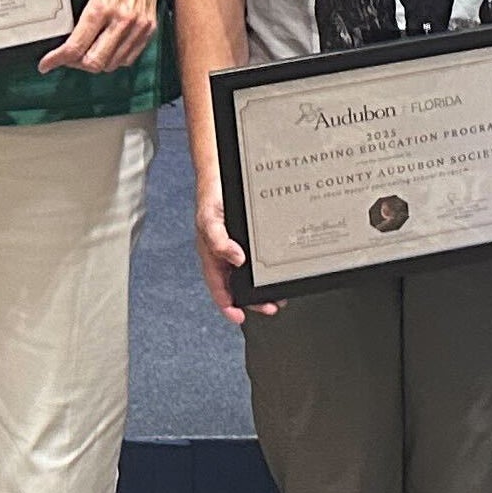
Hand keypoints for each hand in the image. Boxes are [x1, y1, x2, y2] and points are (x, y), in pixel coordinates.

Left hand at [37, 0, 162, 74]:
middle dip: (76, 64)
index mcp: (102, 6)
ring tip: (87, 52)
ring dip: (96, 62)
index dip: (58, 59)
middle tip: (68, 58)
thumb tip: (62, 34)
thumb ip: (78, 11)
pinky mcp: (149, 30)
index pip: (76, 46)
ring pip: (111, 64)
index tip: (47, 64)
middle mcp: (122, 19)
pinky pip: (128, 58)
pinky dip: (114, 59)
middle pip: (95, 62)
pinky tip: (106, 49)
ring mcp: (138, 27)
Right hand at [193, 194, 275, 325]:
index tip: (239, 317)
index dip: (227, 305)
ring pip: (251, 275)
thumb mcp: (209, 219)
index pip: (218, 286)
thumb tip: (235, 259)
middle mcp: (226, 254)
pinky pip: (261, 258)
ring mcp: (239, 247)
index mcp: (212, 255)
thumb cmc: (211, 197)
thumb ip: (218, 240)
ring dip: (264, 287)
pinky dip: (271, 269)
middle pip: (238, 285)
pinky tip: (281, 272)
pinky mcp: (253, 239)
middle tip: (271, 307)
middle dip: (253, 300)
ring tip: (280, 296)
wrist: (222, 175)